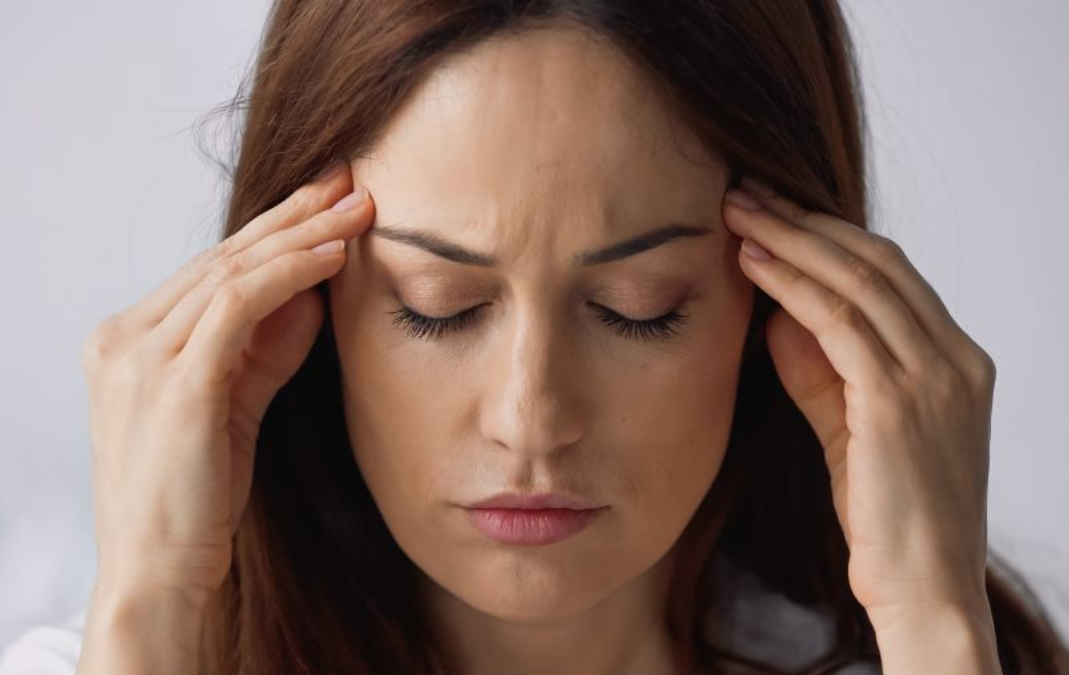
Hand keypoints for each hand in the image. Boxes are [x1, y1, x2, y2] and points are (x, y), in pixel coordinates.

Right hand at [81, 162, 373, 601]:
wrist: (159, 569)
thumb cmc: (196, 493)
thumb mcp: (235, 401)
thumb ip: (266, 345)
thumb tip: (314, 292)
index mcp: (129, 341)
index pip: (211, 268)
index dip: (273, 230)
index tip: (326, 201)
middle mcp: (125, 338)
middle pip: (222, 257)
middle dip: (292, 215)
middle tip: (349, 181)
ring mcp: (139, 357)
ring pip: (231, 272)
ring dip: (302, 236)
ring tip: (357, 210)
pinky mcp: (173, 382)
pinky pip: (237, 306)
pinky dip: (289, 275)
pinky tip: (332, 256)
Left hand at [721, 176, 995, 629]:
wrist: (923, 591)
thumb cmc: (887, 517)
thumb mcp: (850, 428)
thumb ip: (820, 370)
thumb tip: (777, 314)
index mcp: (956, 361)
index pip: (889, 273)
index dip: (827, 235)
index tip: (772, 212)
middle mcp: (956, 358)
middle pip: (876, 260)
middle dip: (804, 220)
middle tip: (746, 191)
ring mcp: (936, 377)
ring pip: (857, 280)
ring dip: (790, 238)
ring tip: (738, 211)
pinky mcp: (900, 402)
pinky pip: (839, 321)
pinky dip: (792, 283)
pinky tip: (752, 262)